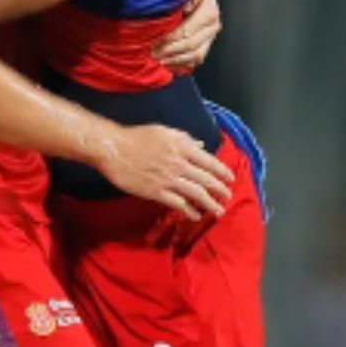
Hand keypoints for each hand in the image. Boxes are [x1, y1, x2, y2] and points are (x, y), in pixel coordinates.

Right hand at [94, 124, 233, 220]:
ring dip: (210, 204)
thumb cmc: (138, 137)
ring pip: (196, 194)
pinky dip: (189, 210)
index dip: (222, 171)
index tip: (231, 179)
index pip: (209, 161)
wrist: (115, 150)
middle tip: (228, 197)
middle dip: (220, 190)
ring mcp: (168, 179)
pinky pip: (178, 204)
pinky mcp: (157, 192)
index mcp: (182, 147)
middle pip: (206, 180)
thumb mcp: (164, 131)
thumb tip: (200, 146)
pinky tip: (195, 215)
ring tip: (218, 211)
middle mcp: (179, 164)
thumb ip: (185, 139)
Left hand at [154, 0, 220, 70]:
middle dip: (170, 52)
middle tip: (152, 54)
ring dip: (176, 60)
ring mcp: (210, 34)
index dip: (169, 40)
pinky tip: (169, 64)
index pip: (188, 32)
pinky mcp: (205, 41)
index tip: (154, 43)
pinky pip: (196, 59)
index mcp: (209, 10)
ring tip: (159, 61)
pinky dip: (182, 64)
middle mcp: (213, 25)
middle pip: (191, 46)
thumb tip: (185, 7)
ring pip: (196, 56)